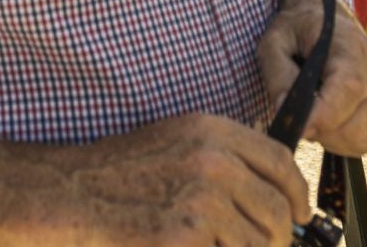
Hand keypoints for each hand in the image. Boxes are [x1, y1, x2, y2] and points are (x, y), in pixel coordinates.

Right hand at [0, 113, 308, 246]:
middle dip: (275, 238)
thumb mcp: (174, 144)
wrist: (66, 192)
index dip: (297, 195)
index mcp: (212, 132)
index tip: (300, 215)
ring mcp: (200, 200)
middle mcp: (213, 161)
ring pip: (259, 244)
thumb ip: (222, 161)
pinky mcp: (185, 237)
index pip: (281, 164)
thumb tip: (273, 196)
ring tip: (214, 245)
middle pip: (277, 211)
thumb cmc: (117, 174)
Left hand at [257, 0, 366, 156]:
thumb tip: (285, 112)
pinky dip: (347, 140)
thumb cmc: (296, 30)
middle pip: (357, 123)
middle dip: (323, 133)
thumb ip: (278, 74)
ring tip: (315, 118)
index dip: (325, 116)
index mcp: (349, 43)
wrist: (322, 17)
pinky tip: (331, 121)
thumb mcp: (274, 42)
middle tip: (300, 120)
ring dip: (334, 140)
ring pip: (365, 138)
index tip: (298, 129)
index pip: (349, 89)